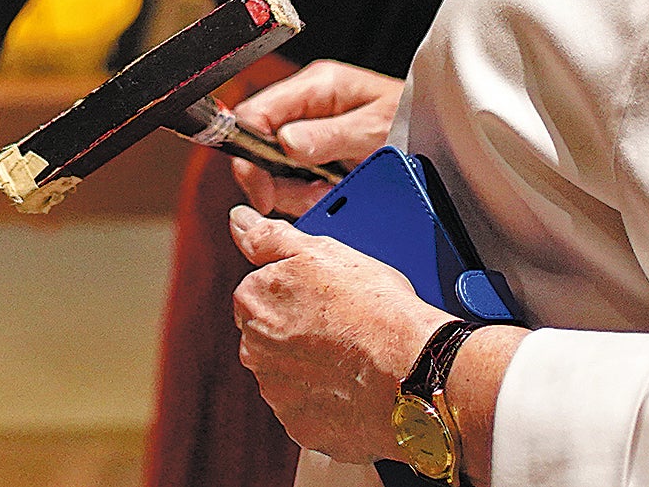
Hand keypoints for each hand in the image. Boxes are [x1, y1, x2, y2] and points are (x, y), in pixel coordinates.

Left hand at [230, 205, 443, 464]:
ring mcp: (276, 392)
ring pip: (288, 373)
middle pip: (269, 334)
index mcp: (252, 301)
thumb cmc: (372, 307)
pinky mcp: (300, 427)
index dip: (294, 292)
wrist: (410, 370)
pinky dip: (326, 400)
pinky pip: (308, 409)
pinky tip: (353, 385)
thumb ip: (268, 237)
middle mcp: (254, 349)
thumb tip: (238, 221)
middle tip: (342, 325)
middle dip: (298, 330)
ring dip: (311, 366)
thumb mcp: (321, 250)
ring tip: (353, 356)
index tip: (322, 296)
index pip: (258, 292)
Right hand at [231, 60, 402, 215]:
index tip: (262, 188)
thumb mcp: (375, 128)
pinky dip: (306, 193)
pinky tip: (328, 193)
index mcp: (317, 85)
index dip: (248, 151)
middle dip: (275, 178)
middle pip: (258, 142)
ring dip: (294, 190)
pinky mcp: (318, 151)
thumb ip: (330, 135)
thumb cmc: (416, 117)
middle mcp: (308, 104)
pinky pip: (294, 177)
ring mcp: (311, 128)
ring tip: (325, 194)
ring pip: (274, 166)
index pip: (256, 112)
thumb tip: (285, 142)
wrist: (441, 133)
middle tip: (303, 198)